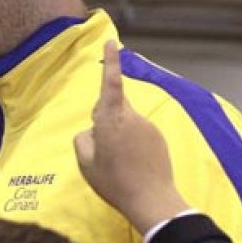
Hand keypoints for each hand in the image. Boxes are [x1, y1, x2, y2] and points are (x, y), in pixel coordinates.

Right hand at [74, 40, 189, 233]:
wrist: (151, 200)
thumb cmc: (113, 181)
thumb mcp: (85, 163)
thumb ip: (83, 139)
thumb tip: (90, 130)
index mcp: (110, 120)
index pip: (110, 84)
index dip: (111, 62)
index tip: (112, 42)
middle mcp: (132, 118)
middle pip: (114, 104)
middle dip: (103, 114)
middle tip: (99, 144)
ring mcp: (148, 127)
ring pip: (125, 121)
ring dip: (117, 133)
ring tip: (115, 163)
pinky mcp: (158, 138)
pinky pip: (138, 133)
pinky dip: (130, 144)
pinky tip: (129, 165)